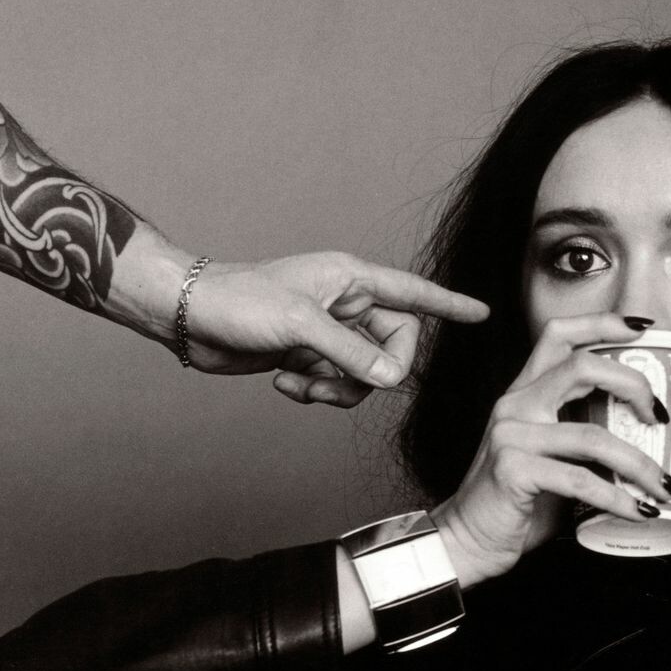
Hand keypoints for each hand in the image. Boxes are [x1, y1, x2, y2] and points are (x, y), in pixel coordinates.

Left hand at [178, 252, 489, 404]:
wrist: (190, 318)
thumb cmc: (239, 301)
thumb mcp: (299, 325)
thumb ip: (349, 352)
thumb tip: (389, 380)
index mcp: (350, 280)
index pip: (413, 293)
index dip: (448, 305)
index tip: (481, 315)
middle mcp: (345, 304)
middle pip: (394, 345)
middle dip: (375, 371)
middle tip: (351, 382)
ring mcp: (327, 332)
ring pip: (365, 372)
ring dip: (340, 389)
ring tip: (305, 387)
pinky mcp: (309, 356)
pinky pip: (337, 383)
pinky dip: (316, 391)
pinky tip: (284, 383)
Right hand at [430, 313, 670, 586]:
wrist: (467, 542)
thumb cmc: (516, 503)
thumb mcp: (552, 459)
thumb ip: (585, 439)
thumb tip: (648, 441)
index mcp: (525, 393)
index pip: (560, 336)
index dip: (603, 324)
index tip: (644, 330)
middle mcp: (516, 405)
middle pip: (582, 366)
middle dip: (634, 385)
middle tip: (662, 418)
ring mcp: (512, 436)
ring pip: (593, 437)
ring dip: (641, 465)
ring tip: (666, 487)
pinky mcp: (513, 471)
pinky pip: (581, 481)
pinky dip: (619, 499)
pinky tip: (639, 511)